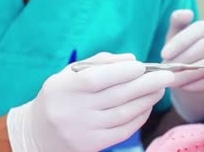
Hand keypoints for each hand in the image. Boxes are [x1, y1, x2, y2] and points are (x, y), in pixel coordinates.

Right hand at [7, 52, 174, 151]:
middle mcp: (71, 111)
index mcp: (62, 88)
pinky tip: (147, 106)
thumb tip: (132, 59)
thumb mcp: (68, 73)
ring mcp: (81, 131)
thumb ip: (99, 63)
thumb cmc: (59, 96)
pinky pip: (121, 132)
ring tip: (160, 89)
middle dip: (145, 85)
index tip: (143, 66)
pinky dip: (138, 118)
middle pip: (115, 97)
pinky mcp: (90, 146)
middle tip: (166, 76)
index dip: (122, 72)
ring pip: (122, 114)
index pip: (97, 79)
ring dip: (146, 101)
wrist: (37, 133)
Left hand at [161, 9, 203, 121]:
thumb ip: (178, 21)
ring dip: (189, 73)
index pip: (199, 28)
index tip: (163, 54)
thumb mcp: (176, 35)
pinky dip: (198, 84)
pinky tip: (185, 87)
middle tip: (168, 69)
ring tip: (172, 80)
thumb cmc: (182, 51)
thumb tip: (187, 13)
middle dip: (184, 58)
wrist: (191, 77)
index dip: (180, 41)